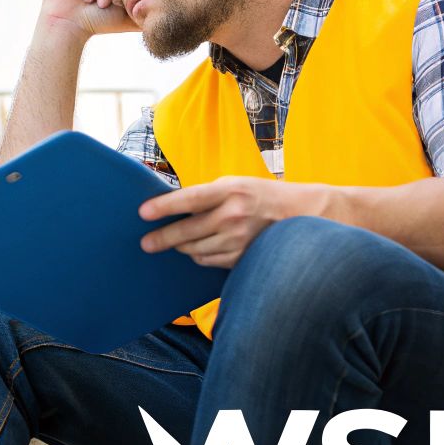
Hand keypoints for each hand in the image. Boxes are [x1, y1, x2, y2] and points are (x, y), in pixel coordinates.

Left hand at [137, 177, 330, 268]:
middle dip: (162, 238)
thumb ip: (206, 195)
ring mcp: (239, 240)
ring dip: (183, 246)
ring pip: (194, 250)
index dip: (164, 207)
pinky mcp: (242, 257)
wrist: (300, 213)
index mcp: (230, 190)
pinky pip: (207, 260)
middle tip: (146, 243)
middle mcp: (234, 216)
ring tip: (177, 240)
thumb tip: (170, 208)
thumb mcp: (234, 184)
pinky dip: (199, 255)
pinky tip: (201, 246)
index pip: (190, 199)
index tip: (142, 213)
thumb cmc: (259, 195)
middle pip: (187, 232)